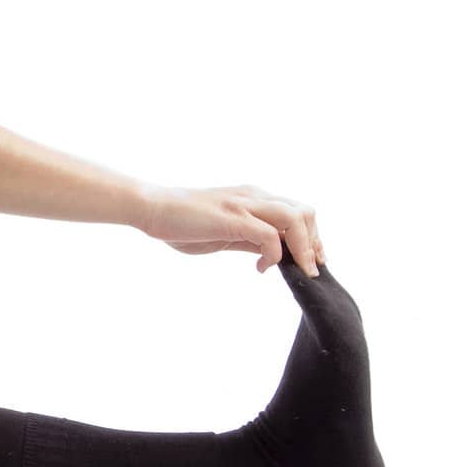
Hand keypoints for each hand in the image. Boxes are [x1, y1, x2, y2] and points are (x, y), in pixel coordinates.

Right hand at [135, 183, 325, 276]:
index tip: (309, 262)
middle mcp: (253, 196)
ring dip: (304, 247)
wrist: (151, 208)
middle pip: (305, 212)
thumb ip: (249, 239)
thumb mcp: (223, 233)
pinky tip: (260, 268)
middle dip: (314, 243)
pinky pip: (269, 235)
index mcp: (252, 198)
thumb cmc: (180, 222)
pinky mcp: (232, 217)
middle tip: (310, 269)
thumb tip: (271, 254)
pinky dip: (273, 254)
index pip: (297, 212)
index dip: (311, 238)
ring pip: (295, 218)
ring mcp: (243, 204)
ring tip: (300, 270)